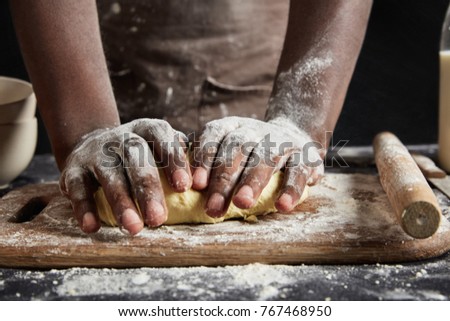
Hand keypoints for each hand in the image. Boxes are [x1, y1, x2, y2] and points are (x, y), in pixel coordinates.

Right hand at [59, 119, 189, 234]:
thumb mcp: (160, 148)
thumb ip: (182, 158)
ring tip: (133, 228)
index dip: (173, 159)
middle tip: (158, 219)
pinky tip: (93, 227)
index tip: (185, 187)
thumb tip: (210, 180)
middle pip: (136, 157)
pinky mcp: (73, 167)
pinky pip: (76, 187)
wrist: (94, 145)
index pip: (162, 136)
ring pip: (109, 174)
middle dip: (147, 188)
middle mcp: (122, 137)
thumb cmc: (141, 155)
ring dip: (120, 202)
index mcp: (148, 129)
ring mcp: (96, 151)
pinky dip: (84, 207)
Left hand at [191, 117, 323, 216]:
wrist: (294, 137)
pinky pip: (298, 171)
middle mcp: (254, 130)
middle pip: (236, 149)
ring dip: (253, 181)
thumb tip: (184, 187)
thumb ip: (209, 165)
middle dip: (224, 178)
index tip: (196, 185)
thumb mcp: (228, 151)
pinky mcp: (306, 155)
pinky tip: (282, 206)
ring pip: (265, 157)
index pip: (213, 135)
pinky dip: (291, 189)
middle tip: (213, 207)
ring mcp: (281, 141)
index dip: (204, 158)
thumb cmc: (249, 154)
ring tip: (243, 204)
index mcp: (231, 127)